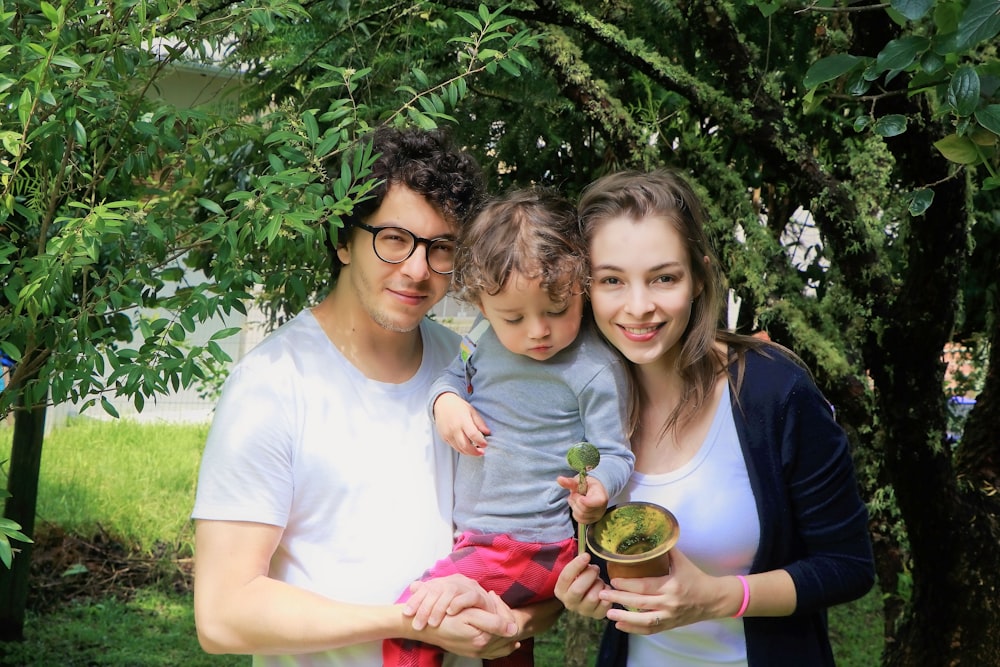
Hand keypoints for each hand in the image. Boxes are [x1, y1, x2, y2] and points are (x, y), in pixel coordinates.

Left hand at [404, 574, 493, 629]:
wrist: (487, 611)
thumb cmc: (462, 609)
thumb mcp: (442, 602)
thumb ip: (428, 595)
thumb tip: (413, 587)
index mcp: (446, 582)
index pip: (428, 587)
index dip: (416, 600)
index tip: (406, 614)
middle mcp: (456, 581)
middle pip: (437, 589)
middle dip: (425, 607)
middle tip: (418, 625)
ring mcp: (469, 587)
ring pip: (451, 591)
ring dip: (439, 607)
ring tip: (432, 622)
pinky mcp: (481, 596)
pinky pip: (470, 597)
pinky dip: (459, 604)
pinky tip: (450, 613)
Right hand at [428, 590, 520, 658]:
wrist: (426, 629)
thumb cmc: (447, 618)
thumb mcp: (470, 615)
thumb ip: (493, 622)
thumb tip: (514, 629)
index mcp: (483, 639)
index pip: (507, 627)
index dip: (505, 610)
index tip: (494, 596)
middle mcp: (481, 650)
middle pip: (506, 637)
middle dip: (506, 619)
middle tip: (497, 602)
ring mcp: (476, 653)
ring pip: (502, 646)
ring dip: (505, 632)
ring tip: (502, 616)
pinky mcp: (471, 653)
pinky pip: (494, 652)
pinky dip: (501, 645)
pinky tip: (504, 639)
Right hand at [433, 392, 490, 455]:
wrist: (442, 404)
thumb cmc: (458, 406)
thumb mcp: (472, 411)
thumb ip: (480, 422)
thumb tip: (488, 432)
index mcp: (462, 420)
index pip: (473, 435)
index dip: (480, 442)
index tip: (485, 444)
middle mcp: (454, 429)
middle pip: (465, 446)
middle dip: (475, 452)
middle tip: (482, 452)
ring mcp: (448, 434)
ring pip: (459, 449)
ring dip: (468, 452)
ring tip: (476, 451)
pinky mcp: (444, 437)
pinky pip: (454, 447)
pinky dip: (461, 449)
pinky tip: (467, 447)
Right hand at [553, 552, 611, 618]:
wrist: (587, 596)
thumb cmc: (581, 579)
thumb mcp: (575, 572)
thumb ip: (578, 565)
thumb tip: (585, 554)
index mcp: (560, 590)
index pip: (565, 577)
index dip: (576, 565)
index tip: (587, 555)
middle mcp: (569, 603)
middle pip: (578, 589)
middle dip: (589, 575)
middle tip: (595, 568)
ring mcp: (583, 611)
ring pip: (593, 597)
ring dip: (599, 584)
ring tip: (599, 580)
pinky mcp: (596, 615)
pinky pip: (605, 604)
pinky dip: (608, 593)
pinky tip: (605, 589)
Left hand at [557, 475, 608, 524]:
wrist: (595, 490)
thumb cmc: (588, 484)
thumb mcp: (580, 481)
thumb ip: (570, 482)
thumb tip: (559, 479)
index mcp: (601, 496)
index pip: (595, 503)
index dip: (584, 501)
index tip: (580, 497)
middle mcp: (601, 508)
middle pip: (584, 509)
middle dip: (576, 501)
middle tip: (575, 494)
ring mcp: (597, 516)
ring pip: (580, 515)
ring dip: (574, 506)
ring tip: (576, 499)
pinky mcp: (591, 521)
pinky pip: (579, 520)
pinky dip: (575, 513)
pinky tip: (577, 506)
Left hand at [600, 548, 729, 632]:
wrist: (714, 599)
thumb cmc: (697, 577)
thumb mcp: (682, 561)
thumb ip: (666, 549)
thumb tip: (652, 531)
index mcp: (672, 586)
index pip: (645, 586)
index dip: (627, 584)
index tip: (612, 580)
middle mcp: (670, 603)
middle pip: (640, 603)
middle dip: (619, 599)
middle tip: (602, 593)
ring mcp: (669, 617)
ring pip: (643, 621)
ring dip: (624, 618)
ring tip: (607, 613)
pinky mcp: (669, 625)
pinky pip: (650, 630)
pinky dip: (634, 629)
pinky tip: (620, 625)